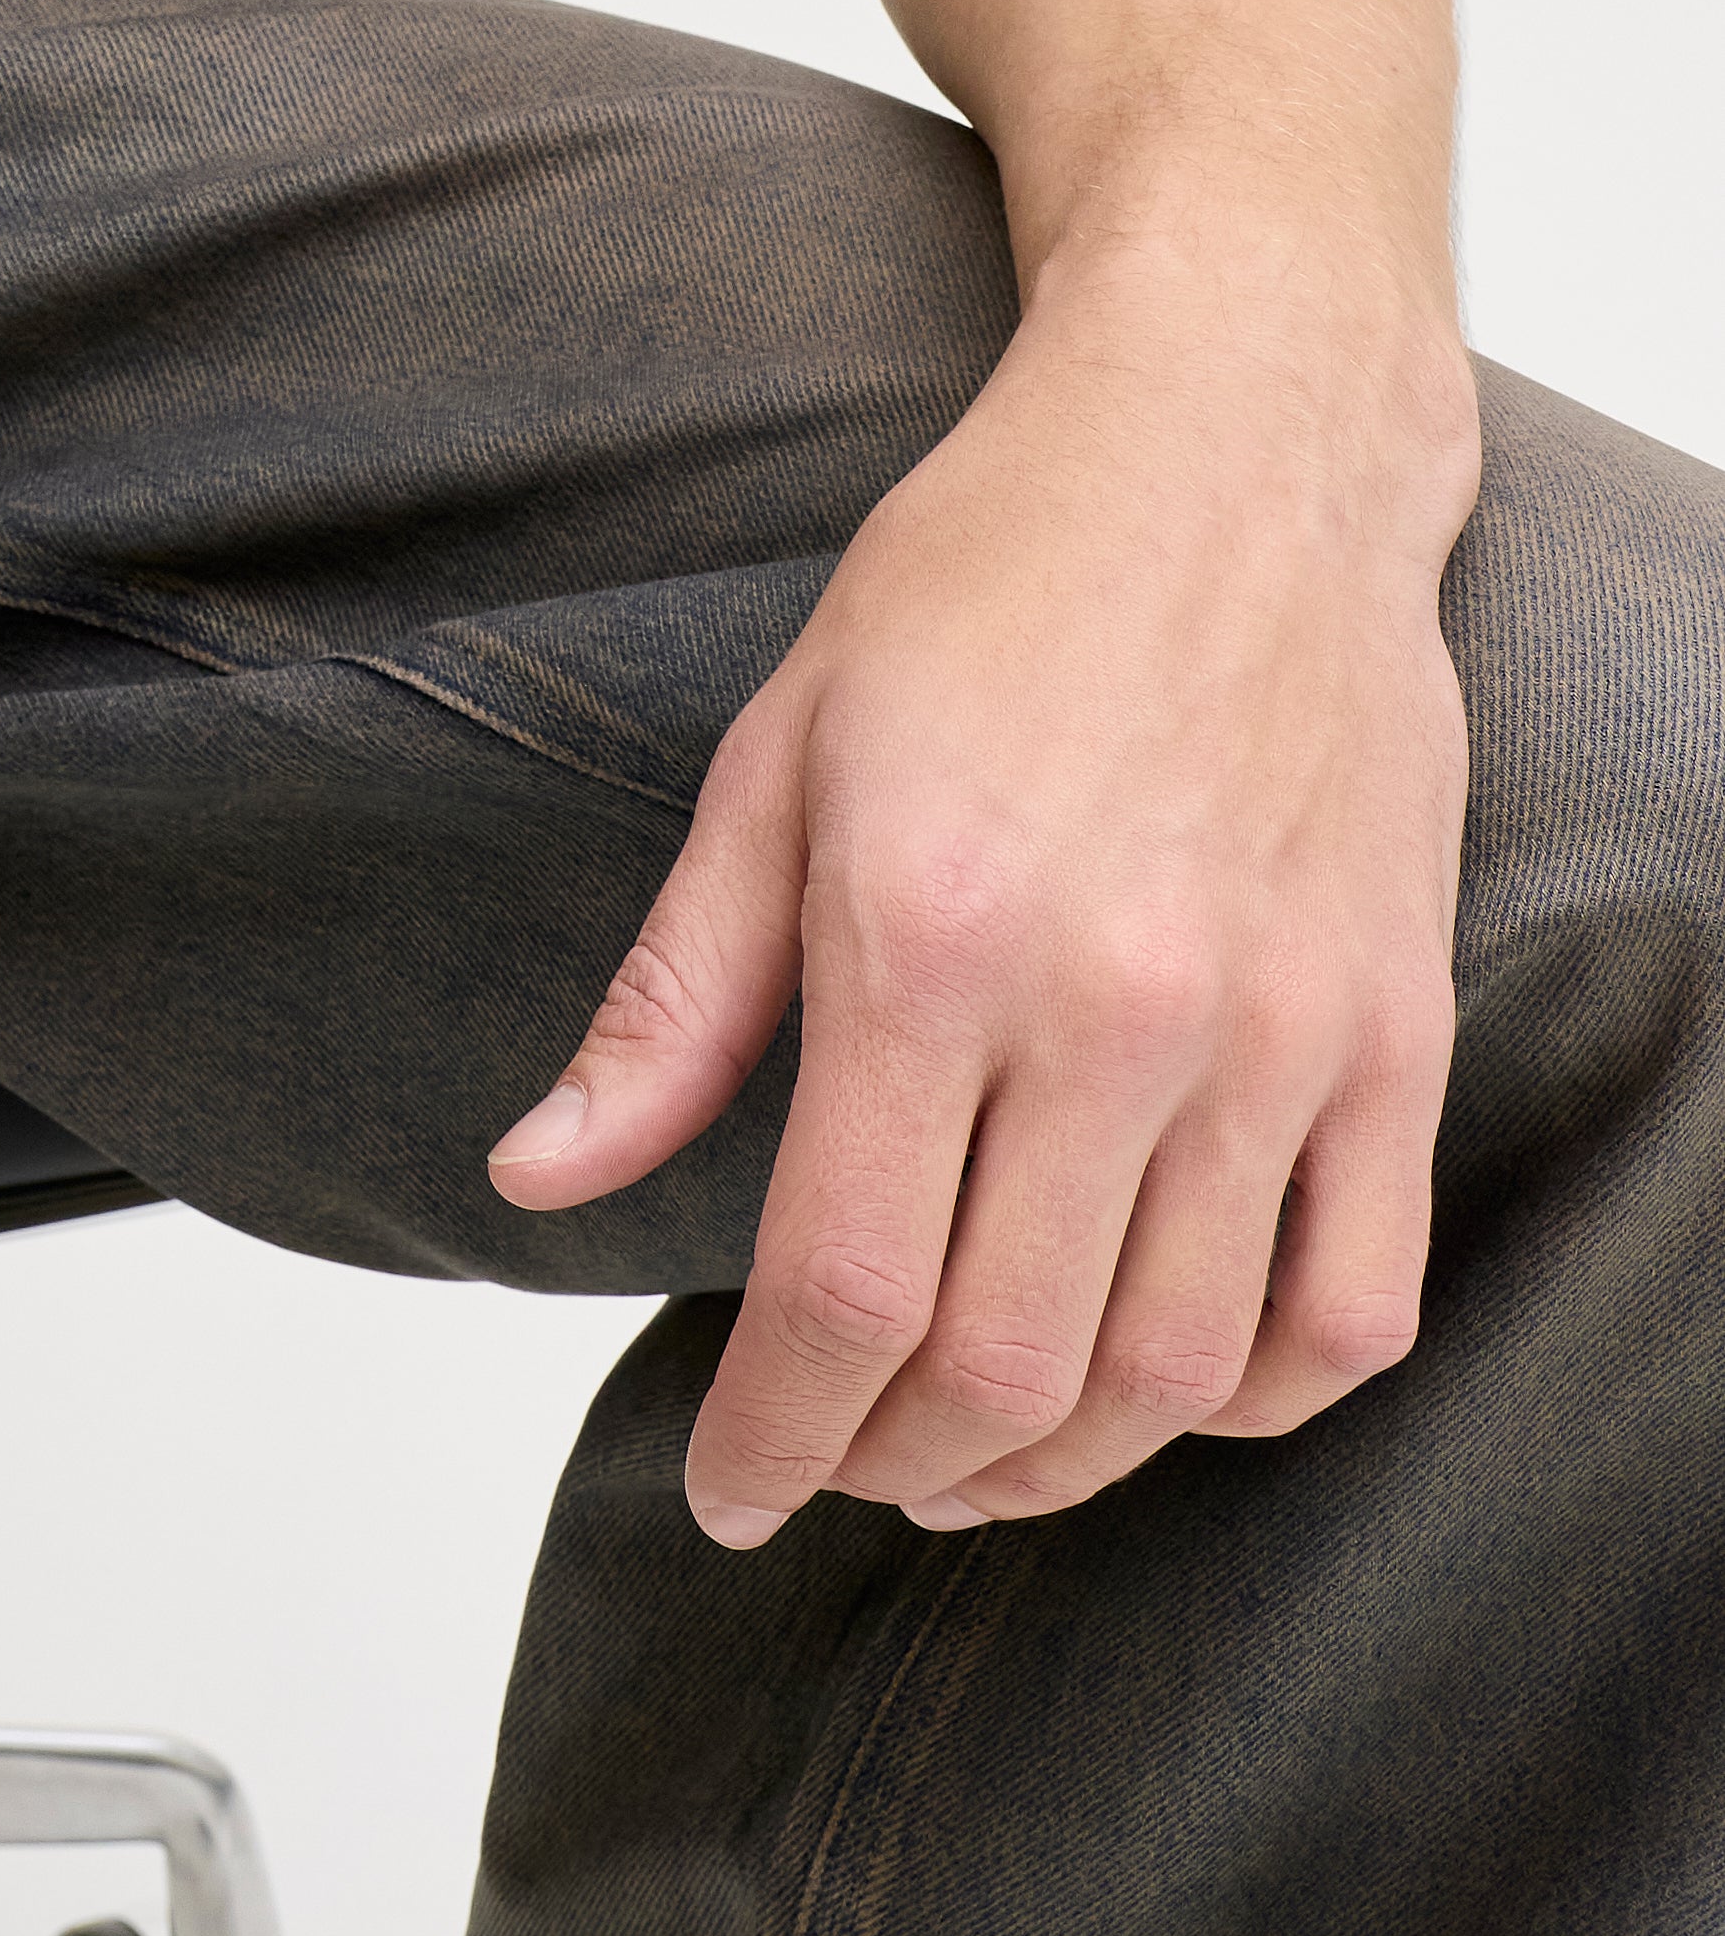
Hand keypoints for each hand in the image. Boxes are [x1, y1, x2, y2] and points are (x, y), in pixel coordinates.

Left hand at [488, 269, 1471, 1546]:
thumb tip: (540, 1174)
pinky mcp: (1394, 1037)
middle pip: (1003, 1370)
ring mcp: (1276, 1034)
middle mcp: (1113, 1006)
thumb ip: (672, 998)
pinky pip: (1348, 1312)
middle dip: (894, 1469)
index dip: (770, 1431)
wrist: (1230, 451)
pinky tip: (1153, 1385)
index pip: (840, 1292)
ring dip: (1057, 1465)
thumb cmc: (986, 578)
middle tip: (836, 1466)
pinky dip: (1247, 1400)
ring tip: (967, 1455)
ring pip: (1170, 1374)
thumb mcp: (775, 754)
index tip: (725, 1485)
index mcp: (927, 934)